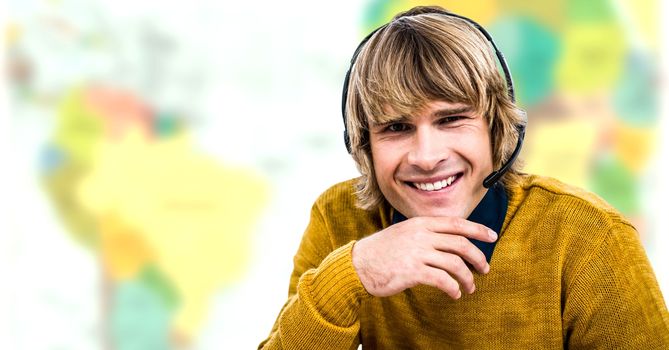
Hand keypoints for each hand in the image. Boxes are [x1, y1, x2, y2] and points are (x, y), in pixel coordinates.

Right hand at [352, 216, 496, 298]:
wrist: (358, 264)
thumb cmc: (382, 251)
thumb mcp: (404, 233)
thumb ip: (424, 233)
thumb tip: (450, 242)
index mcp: (420, 223)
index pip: (456, 223)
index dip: (477, 229)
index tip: (492, 236)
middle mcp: (421, 235)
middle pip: (460, 244)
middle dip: (477, 257)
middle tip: (484, 268)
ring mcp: (417, 252)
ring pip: (455, 264)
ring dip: (467, 278)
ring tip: (470, 287)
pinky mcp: (412, 271)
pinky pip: (442, 280)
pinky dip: (453, 288)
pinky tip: (454, 294)